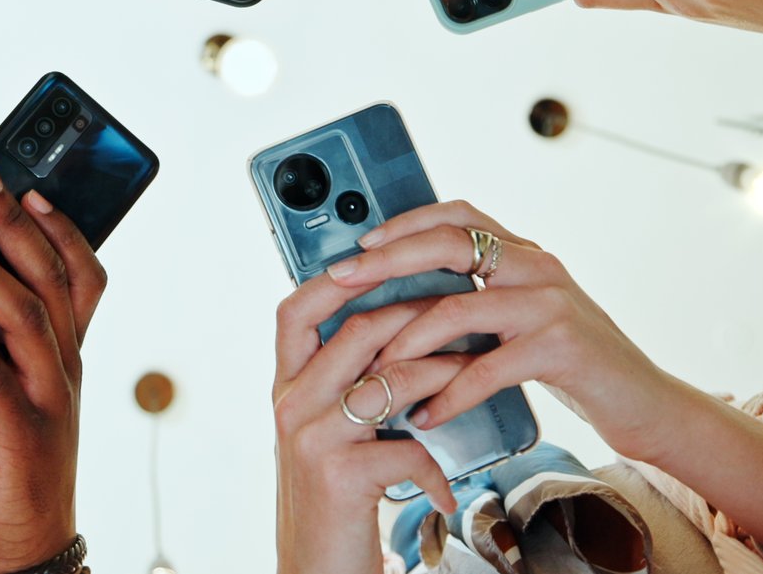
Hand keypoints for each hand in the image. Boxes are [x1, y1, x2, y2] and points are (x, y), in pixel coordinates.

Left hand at [0, 164, 106, 572]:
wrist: (22, 539)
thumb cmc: (7, 456)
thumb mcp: (12, 383)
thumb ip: (4, 337)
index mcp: (67, 350)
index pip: (80, 271)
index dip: (57, 224)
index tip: (22, 182)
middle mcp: (67, 365)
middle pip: (50, 277)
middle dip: (14, 223)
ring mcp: (50, 398)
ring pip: (25, 317)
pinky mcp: (23, 433)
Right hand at [271, 272, 465, 573]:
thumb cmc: (333, 504)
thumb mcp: (326, 437)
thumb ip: (343, 388)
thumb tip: (393, 334)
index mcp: (286, 388)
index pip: (297, 310)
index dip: (339, 278)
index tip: (385, 258)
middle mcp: (290, 405)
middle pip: (358, 329)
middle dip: (419, 315)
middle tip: (463, 311)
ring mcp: (313, 437)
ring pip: (392, 377)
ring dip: (444, 373)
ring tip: (476, 376)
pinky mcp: (340, 475)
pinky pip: (408, 446)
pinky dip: (437, 467)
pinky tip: (447, 490)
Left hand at [335, 202, 696, 462]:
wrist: (647, 404)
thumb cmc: (575, 365)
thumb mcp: (528, 319)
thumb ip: (485, 299)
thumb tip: (411, 300)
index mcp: (526, 255)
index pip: (460, 215)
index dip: (407, 221)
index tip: (362, 243)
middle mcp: (538, 267)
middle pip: (451, 245)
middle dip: (388, 261)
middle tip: (343, 282)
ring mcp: (551, 306)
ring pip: (460, 307)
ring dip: (407, 339)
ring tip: (374, 371)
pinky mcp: (561, 349)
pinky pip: (487, 368)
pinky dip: (449, 395)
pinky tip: (425, 416)